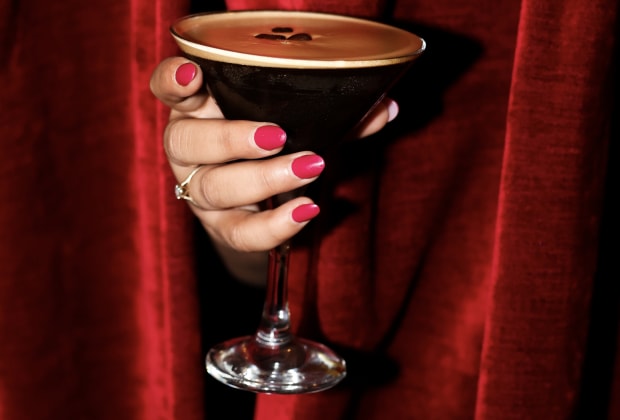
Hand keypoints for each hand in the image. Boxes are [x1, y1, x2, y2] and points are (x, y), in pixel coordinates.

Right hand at [150, 57, 398, 283]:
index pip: (167, 88)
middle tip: (278, 136)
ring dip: (262, 179)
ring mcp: (199, 190)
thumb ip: (335, 114)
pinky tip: (306, 210)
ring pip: (212, 188)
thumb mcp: (298, 121)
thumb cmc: (276, 143)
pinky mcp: (221, 227)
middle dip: (231, 139)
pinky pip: (239, 233)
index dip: (173, 80)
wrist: (263, 197)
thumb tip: (387, 109)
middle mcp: (188, 148)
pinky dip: (274, 225)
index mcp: (199, 108)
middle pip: (188, 142)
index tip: (193, 76)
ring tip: (310, 167)